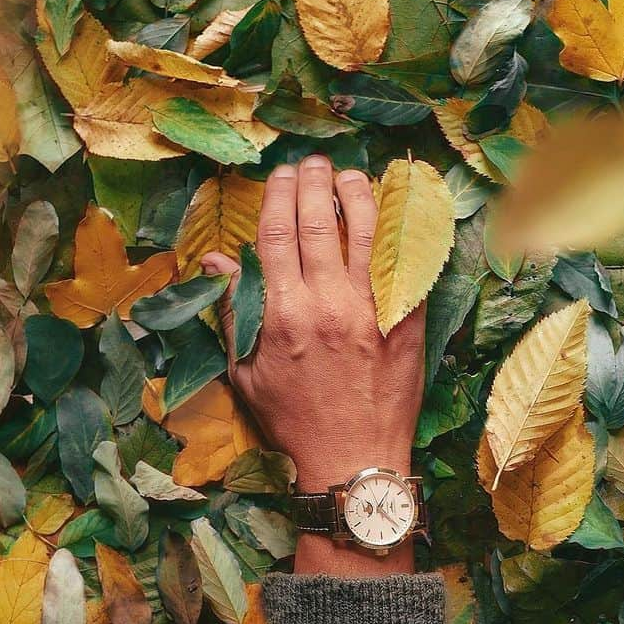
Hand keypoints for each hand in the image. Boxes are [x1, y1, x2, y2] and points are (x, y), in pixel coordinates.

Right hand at [202, 155, 425, 575]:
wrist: (354, 460)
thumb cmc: (293, 420)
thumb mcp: (246, 372)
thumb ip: (233, 311)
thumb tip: (216, 262)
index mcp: (283, 314)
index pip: (276, 234)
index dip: (277, 195)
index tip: (280, 174)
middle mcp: (328, 302)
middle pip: (319, 221)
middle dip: (314, 181)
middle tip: (313, 163)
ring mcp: (372, 309)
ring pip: (367, 231)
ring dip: (357, 193)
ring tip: (350, 174)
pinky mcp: (406, 320)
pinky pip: (405, 263)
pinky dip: (399, 230)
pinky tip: (394, 210)